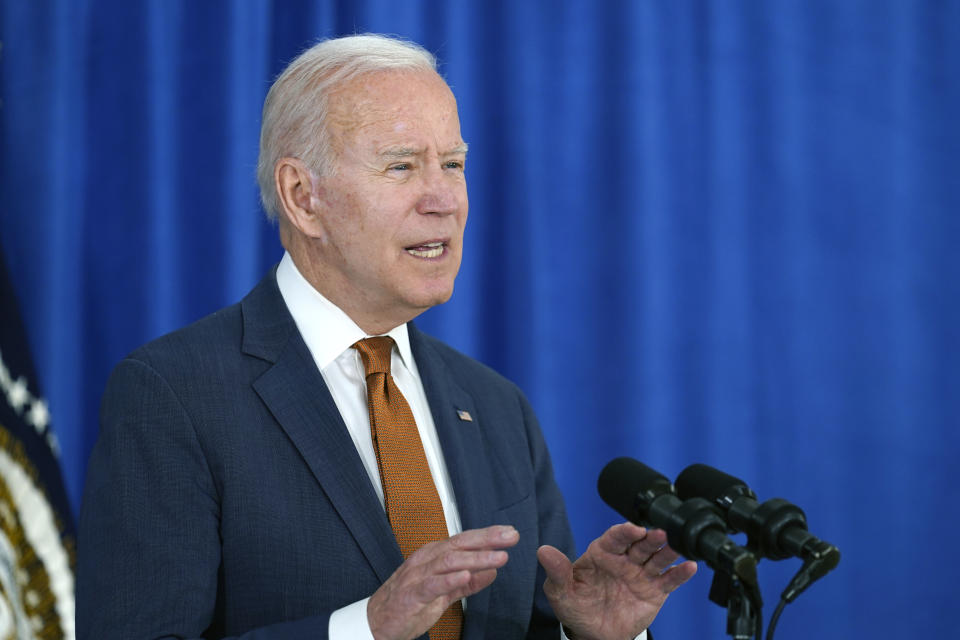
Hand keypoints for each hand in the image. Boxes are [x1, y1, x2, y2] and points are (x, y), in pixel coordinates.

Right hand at [367, 525, 518, 639]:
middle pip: (459, 544)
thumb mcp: (444, 592)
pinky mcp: (411, 595)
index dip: (488, 536)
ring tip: (498, 557)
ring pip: (449, 561)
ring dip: (476, 558)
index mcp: (434, 556)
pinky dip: (450, 580)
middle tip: (510, 537)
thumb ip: (467, 583)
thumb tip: (492, 572)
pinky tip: (466, 576)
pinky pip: (432, 585)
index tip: (510, 533)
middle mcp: (426, 560)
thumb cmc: (409, 603)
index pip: (465, 541)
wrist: (377, 622)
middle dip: (487, 539)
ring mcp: (417, 576)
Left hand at [537, 523, 696, 639]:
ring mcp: (640, 574)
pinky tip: (690, 566)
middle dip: (650, 537)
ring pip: (657, 558)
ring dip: (668, 550)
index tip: (633, 529)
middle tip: (659, 533)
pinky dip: (680, 573)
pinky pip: (669, 580)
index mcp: (602, 553)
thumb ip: (556, 571)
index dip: (624, 531)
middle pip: (640, 544)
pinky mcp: (654, 591)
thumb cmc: (576, 607)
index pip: (614, 537)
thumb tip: (543, 551)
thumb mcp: (560, 591)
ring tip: (678, 545)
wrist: (594, 634)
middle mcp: (624, 560)